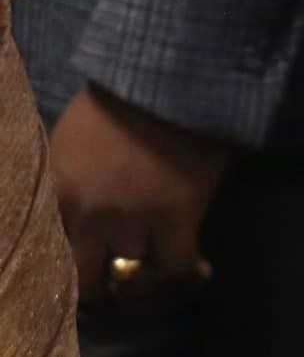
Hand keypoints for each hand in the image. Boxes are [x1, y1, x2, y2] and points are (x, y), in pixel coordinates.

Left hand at [49, 83, 226, 299]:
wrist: (172, 74)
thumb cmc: (121, 95)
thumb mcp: (73, 137)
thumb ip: (69, 177)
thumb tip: (75, 205)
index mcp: (56, 192)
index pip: (49, 251)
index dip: (68, 265)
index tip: (87, 265)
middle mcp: (85, 215)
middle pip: (85, 276)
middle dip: (102, 282)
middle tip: (120, 277)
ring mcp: (130, 220)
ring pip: (131, 275)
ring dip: (146, 276)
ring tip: (160, 270)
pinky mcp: (175, 218)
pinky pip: (177, 263)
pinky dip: (188, 271)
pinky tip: (201, 271)